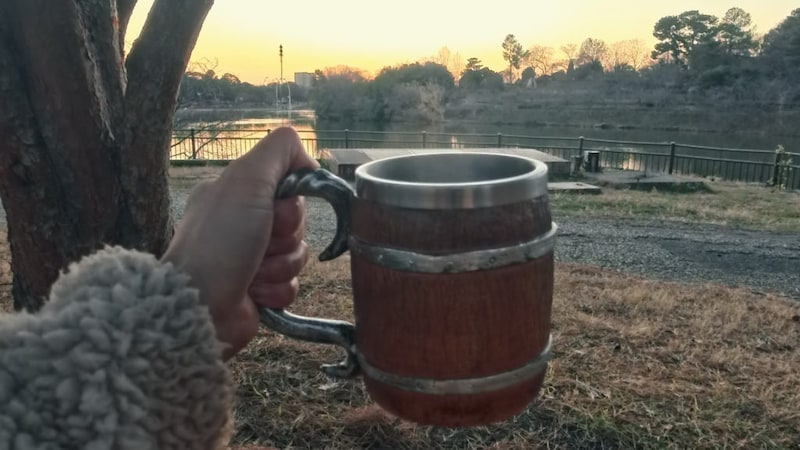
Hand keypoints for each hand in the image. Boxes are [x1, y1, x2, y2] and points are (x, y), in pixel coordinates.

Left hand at [160, 127, 318, 358]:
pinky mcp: (260, 290)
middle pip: (297, 223)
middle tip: (262, 242)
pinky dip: (277, 289)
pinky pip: (292, 284)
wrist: (200, 305)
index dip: (291, 202)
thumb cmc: (221, 239)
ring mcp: (251, 258)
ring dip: (281, 265)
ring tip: (254, 272)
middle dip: (286, 236)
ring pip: (298, 254)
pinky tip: (255, 293)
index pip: (290, 189)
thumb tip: (308, 160)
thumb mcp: (247, 178)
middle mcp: (243, 223)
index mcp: (236, 193)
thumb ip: (279, 150)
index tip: (275, 209)